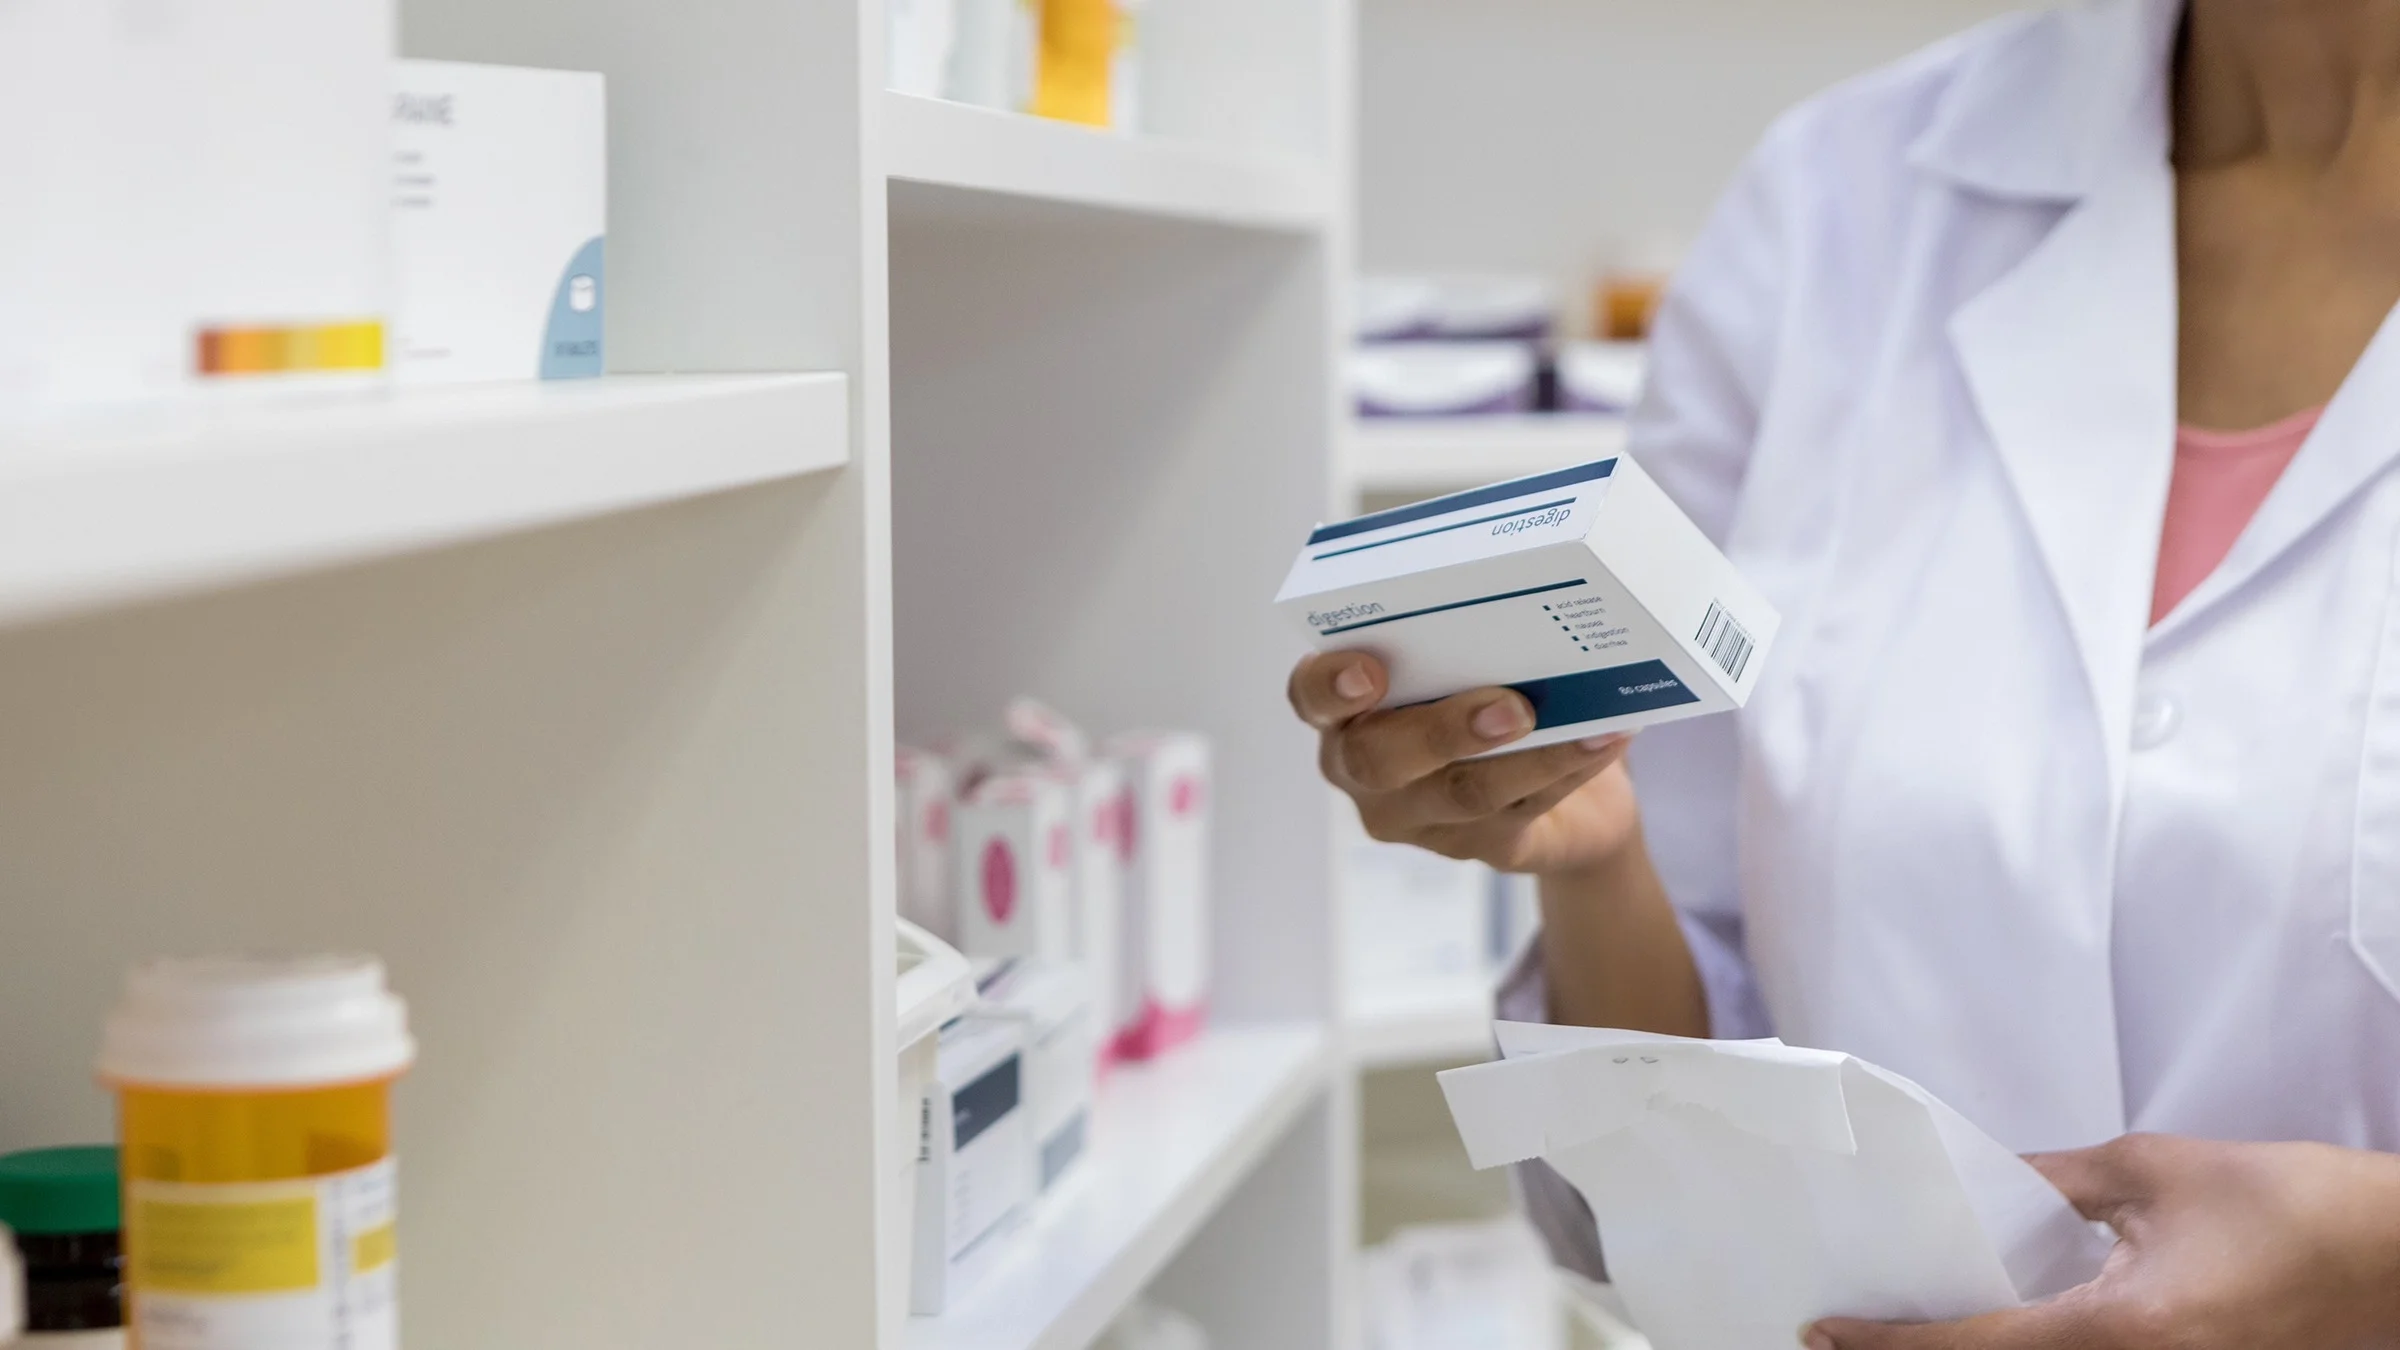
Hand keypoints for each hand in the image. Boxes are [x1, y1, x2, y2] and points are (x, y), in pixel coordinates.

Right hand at [1285, 650, 1638, 875]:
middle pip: (1378, 759)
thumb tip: (1522, 580)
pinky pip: (1523, 812)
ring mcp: (1418, 819)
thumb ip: (1467, 634)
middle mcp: (1365, 771)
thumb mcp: (1470, 661)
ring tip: (1583, 727)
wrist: (1565, 793)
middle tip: (1510, 707)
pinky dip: (1570, 769)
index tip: (1368, 669)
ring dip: (1526, 758)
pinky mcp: (1480, 847)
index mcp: (1346, 711)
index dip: (1328, 685)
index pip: (1310, 696)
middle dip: (1441, 731)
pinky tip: (1608, 739)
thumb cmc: (1497, 695)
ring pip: (1461, 794)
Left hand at [1808, 1134, 2399, 1349]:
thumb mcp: (2151, 1171)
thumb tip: (1984, 1180)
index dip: (1889, 1343)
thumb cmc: (2292, 1208)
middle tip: (1847, 1331)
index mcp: (2120, 1330)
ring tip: (1907, 1324)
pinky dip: (2027, 1347)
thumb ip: (2053, 1180)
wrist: (2396, 1259)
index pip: (1974, 1346)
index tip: (1824, 1331)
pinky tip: (1993, 1323)